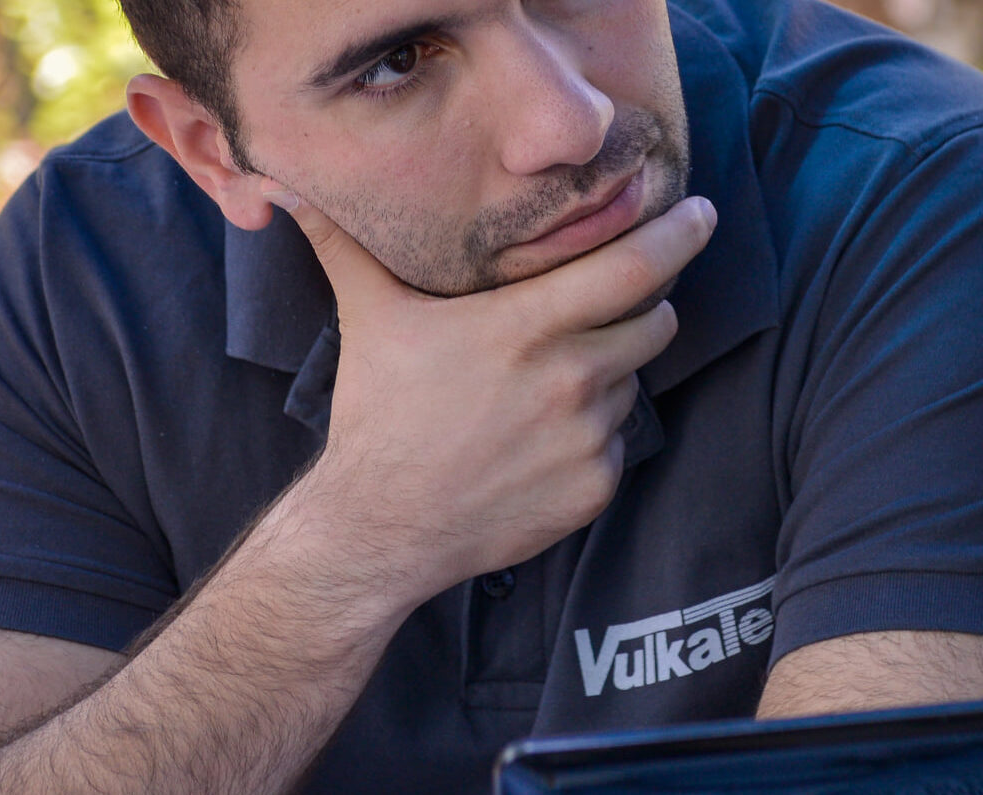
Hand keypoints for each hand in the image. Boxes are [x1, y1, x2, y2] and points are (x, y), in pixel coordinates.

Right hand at [274, 194, 715, 594]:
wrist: (381, 529)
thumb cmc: (378, 414)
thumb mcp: (368, 317)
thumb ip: (343, 241)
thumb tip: (280, 184)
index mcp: (525, 328)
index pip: (634, 266)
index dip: (679, 232)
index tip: (702, 212)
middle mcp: (569, 380)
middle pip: (655, 321)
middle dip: (642, 307)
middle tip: (601, 309)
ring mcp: (587, 440)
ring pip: (633, 381)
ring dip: (609, 372)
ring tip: (543, 384)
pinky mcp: (595, 489)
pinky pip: (618, 441)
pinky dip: (593, 433)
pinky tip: (538, 439)